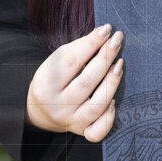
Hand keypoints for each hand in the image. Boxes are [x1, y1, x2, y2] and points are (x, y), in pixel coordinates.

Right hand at [25, 24, 123, 141]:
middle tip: (117, 40)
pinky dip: (108, 116)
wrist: (41, 110)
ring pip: (96, 106)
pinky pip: (98, 131)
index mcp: (46, 85)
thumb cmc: (53, 79)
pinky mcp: (82, 131)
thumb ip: (78, 48)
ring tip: (120, 64)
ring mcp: (71, 121)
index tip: (107, 29)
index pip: (72, 61)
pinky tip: (113, 100)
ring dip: (112, 83)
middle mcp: (58, 106)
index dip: (91, 43)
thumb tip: (103, 34)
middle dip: (106, 57)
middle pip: (87, 81)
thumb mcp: (56, 61)